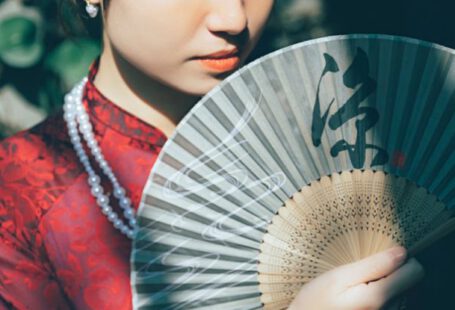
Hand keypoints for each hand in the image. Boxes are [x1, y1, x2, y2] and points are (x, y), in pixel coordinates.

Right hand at [287, 246, 423, 309]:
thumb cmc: (317, 300)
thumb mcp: (340, 277)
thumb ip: (373, 265)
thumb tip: (402, 253)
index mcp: (379, 298)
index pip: (416, 272)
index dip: (400, 258)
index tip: (379, 257)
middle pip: (411, 282)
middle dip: (392, 272)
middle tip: (362, 273)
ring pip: (404, 293)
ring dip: (386, 284)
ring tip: (359, 286)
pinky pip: (394, 303)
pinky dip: (382, 295)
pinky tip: (362, 296)